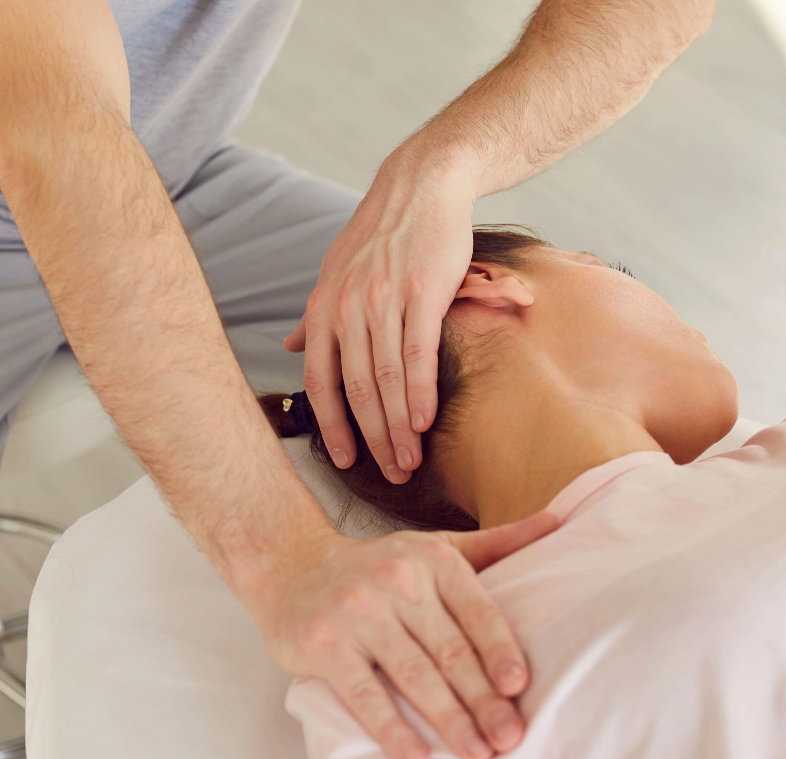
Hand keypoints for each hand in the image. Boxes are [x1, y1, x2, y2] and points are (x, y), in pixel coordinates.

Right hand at [251, 508, 558, 758]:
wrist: (291, 565)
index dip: (499, 650)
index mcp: (432, 559)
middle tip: (510, 739)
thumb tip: (558, 524)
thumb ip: (496, 543)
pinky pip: (364, 694)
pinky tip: (416, 757)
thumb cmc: (378, 566)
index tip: (519, 688)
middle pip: (450, 651)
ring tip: (477, 755)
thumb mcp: (435, 547)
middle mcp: (397, 581)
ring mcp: (358, 613)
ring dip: (448, 721)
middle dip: (484, 700)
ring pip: (413, 676)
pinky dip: (390, 728)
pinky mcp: (324, 645)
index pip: (476, 610)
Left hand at [284, 144, 476, 481]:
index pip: (321, 382)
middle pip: (357, 389)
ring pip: (388, 378)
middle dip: (374, 439)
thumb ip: (313, 316)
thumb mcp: (334, 272)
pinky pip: (418, 353)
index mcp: (324, 308)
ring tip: (410, 460)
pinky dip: (420, 392)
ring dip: (399, 427)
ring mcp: (383, 299)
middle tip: (393, 473)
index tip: (345, 461)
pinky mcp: (422, 292)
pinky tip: (426, 422)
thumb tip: (288, 348)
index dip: (332, 426)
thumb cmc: (380, 235)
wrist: (421, 186)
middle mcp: (347, 307)